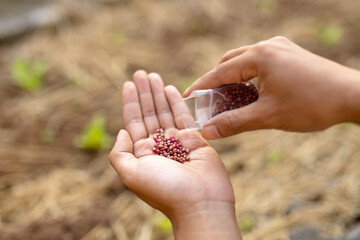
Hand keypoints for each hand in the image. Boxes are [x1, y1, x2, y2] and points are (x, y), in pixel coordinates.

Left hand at [109, 70, 240, 239]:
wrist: (200, 202)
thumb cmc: (165, 189)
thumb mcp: (131, 174)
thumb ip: (120, 153)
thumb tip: (122, 132)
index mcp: (142, 154)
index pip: (134, 122)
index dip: (130, 102)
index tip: (128, 83)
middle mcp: (159, 147)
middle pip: (149, 113)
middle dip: (144, 93)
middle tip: (141, 72)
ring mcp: (177, 143)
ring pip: (165, 112)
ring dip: (158, 93)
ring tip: (153, 75)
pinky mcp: (195, 140)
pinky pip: (184, 117)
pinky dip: (177, 103)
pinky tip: (170, 89)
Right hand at [184, 36, 359, 138]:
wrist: (353, 96)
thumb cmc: (312, 104)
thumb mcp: (267, 116)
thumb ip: (234, 122)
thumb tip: (207, 131)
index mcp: (259, 56)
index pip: (220, 72)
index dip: (202, 87)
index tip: (187, 96)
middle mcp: (268, 46)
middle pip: (230, 62)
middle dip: (216, 82)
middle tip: (207, 102)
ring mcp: (280, 47)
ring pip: (245, 62)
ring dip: (233, 80)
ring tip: (227, 100)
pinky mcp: (289, 53)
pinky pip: (260, 63)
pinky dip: (249, 77)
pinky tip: (250, 93)